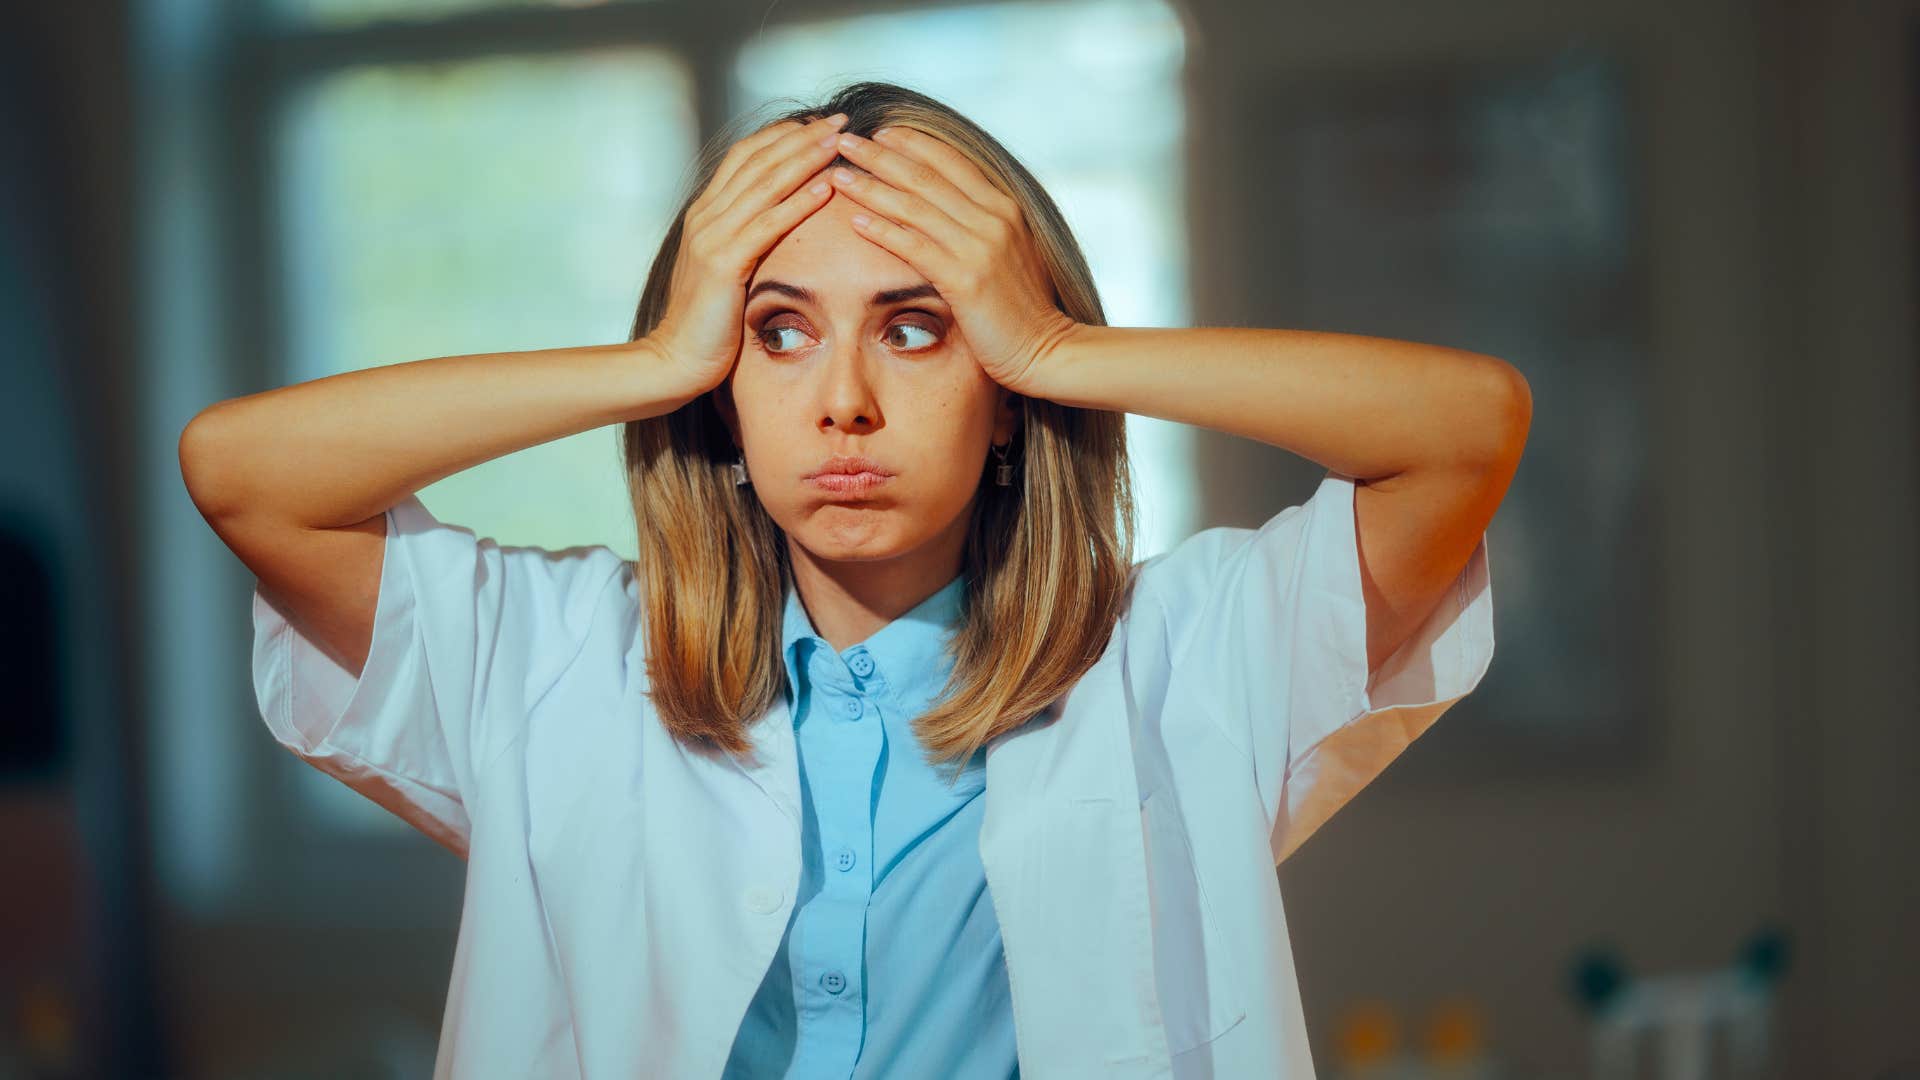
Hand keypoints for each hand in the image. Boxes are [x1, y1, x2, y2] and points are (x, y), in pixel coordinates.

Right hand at [643, 112, 849, 398]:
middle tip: (838, 119)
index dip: (782, 137)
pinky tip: (825, 188)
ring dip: (805, 159)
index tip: (817, 125)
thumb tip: (776, 224)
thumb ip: (742, 241)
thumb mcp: (724, 270)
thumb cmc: (706, 322)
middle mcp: (706, 217)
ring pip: (765, 185)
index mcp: (705, 214)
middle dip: (801, 137)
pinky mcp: (723, 264)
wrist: (674, 360)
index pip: (745, 158)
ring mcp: (712, 237)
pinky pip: (767, 225)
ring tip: (838, 141)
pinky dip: (798, 203)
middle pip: (758, 161)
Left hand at [824, 126, 1080, 396]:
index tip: (881, 132)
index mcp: (1005, 206)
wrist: (1048, 350)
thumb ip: (988, 224)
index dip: (913, 143)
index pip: (951, 161)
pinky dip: (883, 231)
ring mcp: (980, 248)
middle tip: (846, 140)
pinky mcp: (965, 280)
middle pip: (926, 176)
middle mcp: (994, 218)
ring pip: (914, 207)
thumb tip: (957, 208)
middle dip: (881, 155)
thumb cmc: (1026, 307)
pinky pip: (915, 248)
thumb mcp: (1015, 251)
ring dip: (872, 187)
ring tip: (839, 175)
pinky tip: (855, 221)